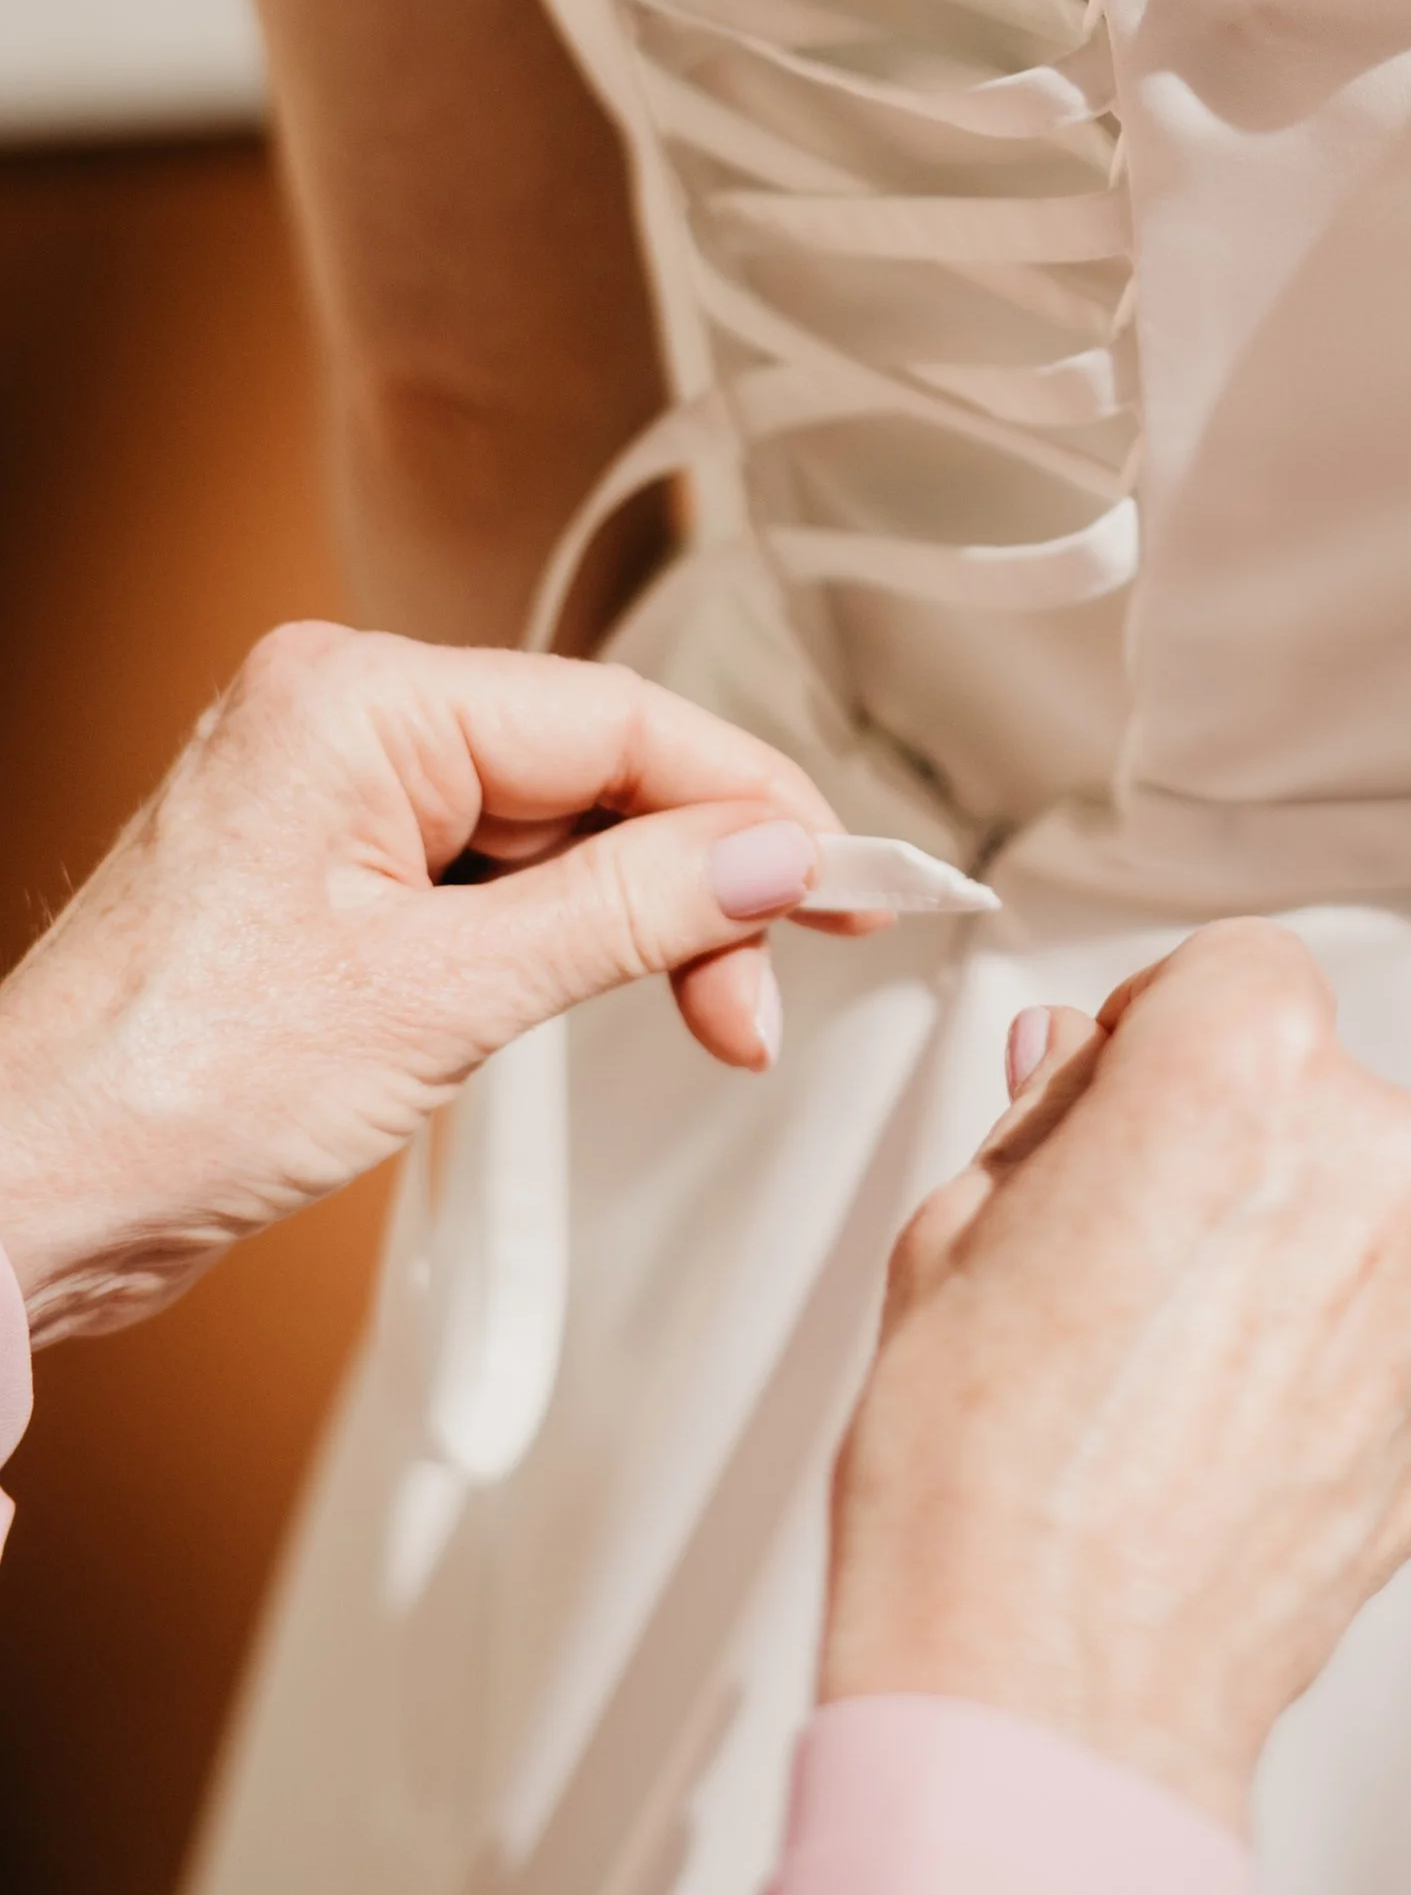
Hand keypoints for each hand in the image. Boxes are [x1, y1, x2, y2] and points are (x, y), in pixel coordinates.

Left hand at [0, 619, 857, 1342]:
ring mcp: (333, 791)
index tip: (845, 879)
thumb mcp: (440, 999)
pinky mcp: (329, 865)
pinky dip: (566, 936)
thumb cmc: (163, 1090)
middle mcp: (342, 716)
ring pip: (557, 827)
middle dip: (699, 883)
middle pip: (598, 770)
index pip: (619, 721)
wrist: (25, 1194)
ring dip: (641, 921)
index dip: (750, 804)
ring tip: (710, 1018)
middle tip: (770, 988)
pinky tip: (617, 991)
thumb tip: (768, 858)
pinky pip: (493, 870)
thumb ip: (628, 912)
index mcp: (356, 701)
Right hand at [820, 919, 1410, 1831]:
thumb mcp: (957, 1229)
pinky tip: (1223, 1439)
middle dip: (1230, 1142)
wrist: (1047, 1698)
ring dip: (1292, 1255)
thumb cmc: (980, 1475)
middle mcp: (1375, 1159)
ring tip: (1165, 1368)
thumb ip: (1051, 1117)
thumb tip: (1080, 1061)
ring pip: (1365, 1213)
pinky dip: (1334, 1368)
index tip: (1117, 1092)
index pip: (1238, 967)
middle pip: (1313, 1089)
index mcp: (1246, 1069)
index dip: (1162, 1028)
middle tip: (1118, 1251)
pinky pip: (1402, 1340)